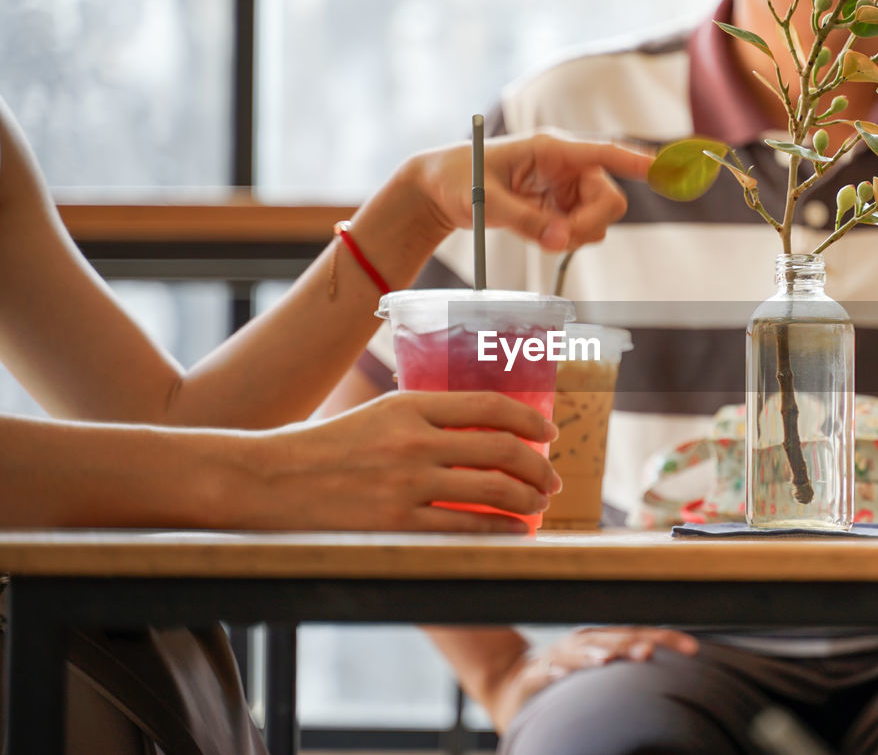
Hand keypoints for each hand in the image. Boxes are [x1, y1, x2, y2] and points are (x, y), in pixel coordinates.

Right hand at [234, 391, 560, 531]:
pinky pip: (466, 528)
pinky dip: (499, 531)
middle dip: (538, 468)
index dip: (529, 421)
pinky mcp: (397, 523)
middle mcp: (414, 440)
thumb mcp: (374, 415)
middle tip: (550, 480)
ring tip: (537, 507)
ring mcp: (407, 483)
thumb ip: (421, 419)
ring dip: (527, 501)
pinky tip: (511, 532)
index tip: (547, 434)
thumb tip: (476, 430)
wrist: (266, 481)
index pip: (489, 405)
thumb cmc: (320, 448)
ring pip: (493, 491)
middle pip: (502, 450)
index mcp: (409, 404)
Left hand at [408, 131, 653, 250]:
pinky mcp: (559, 206)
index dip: (636, 162)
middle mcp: (565, 165)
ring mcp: (564, 187)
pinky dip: (564, 239)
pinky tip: (536, 232)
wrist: (439, 189)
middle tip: (557, 241)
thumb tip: (560, 241)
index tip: (663, 169)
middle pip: (609, 199)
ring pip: (598, 219)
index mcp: (551, 149)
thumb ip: (525, 221)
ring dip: (575, 235)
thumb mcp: (485, 202)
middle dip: (589, 224)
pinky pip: (580, 230)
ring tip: (535, 233)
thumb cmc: (457, 181)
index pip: (603, 152)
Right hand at [488, 627, 698, 732]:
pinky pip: (542, 674)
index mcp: (604, 641)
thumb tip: (675, 678)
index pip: (640, 635)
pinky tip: (558, 678)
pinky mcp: (533, 676)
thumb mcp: (601, 672)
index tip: (692, 649)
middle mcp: (583, 644)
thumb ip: (631, 672)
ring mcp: (557, 658)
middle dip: (630, 644)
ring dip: (592, 656)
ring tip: (606, 661)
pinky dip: (551, 674)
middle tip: (649, 653)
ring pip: (577, 653)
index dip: (665, 639)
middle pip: (612, 640)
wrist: (515, 683)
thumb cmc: (569, 680)